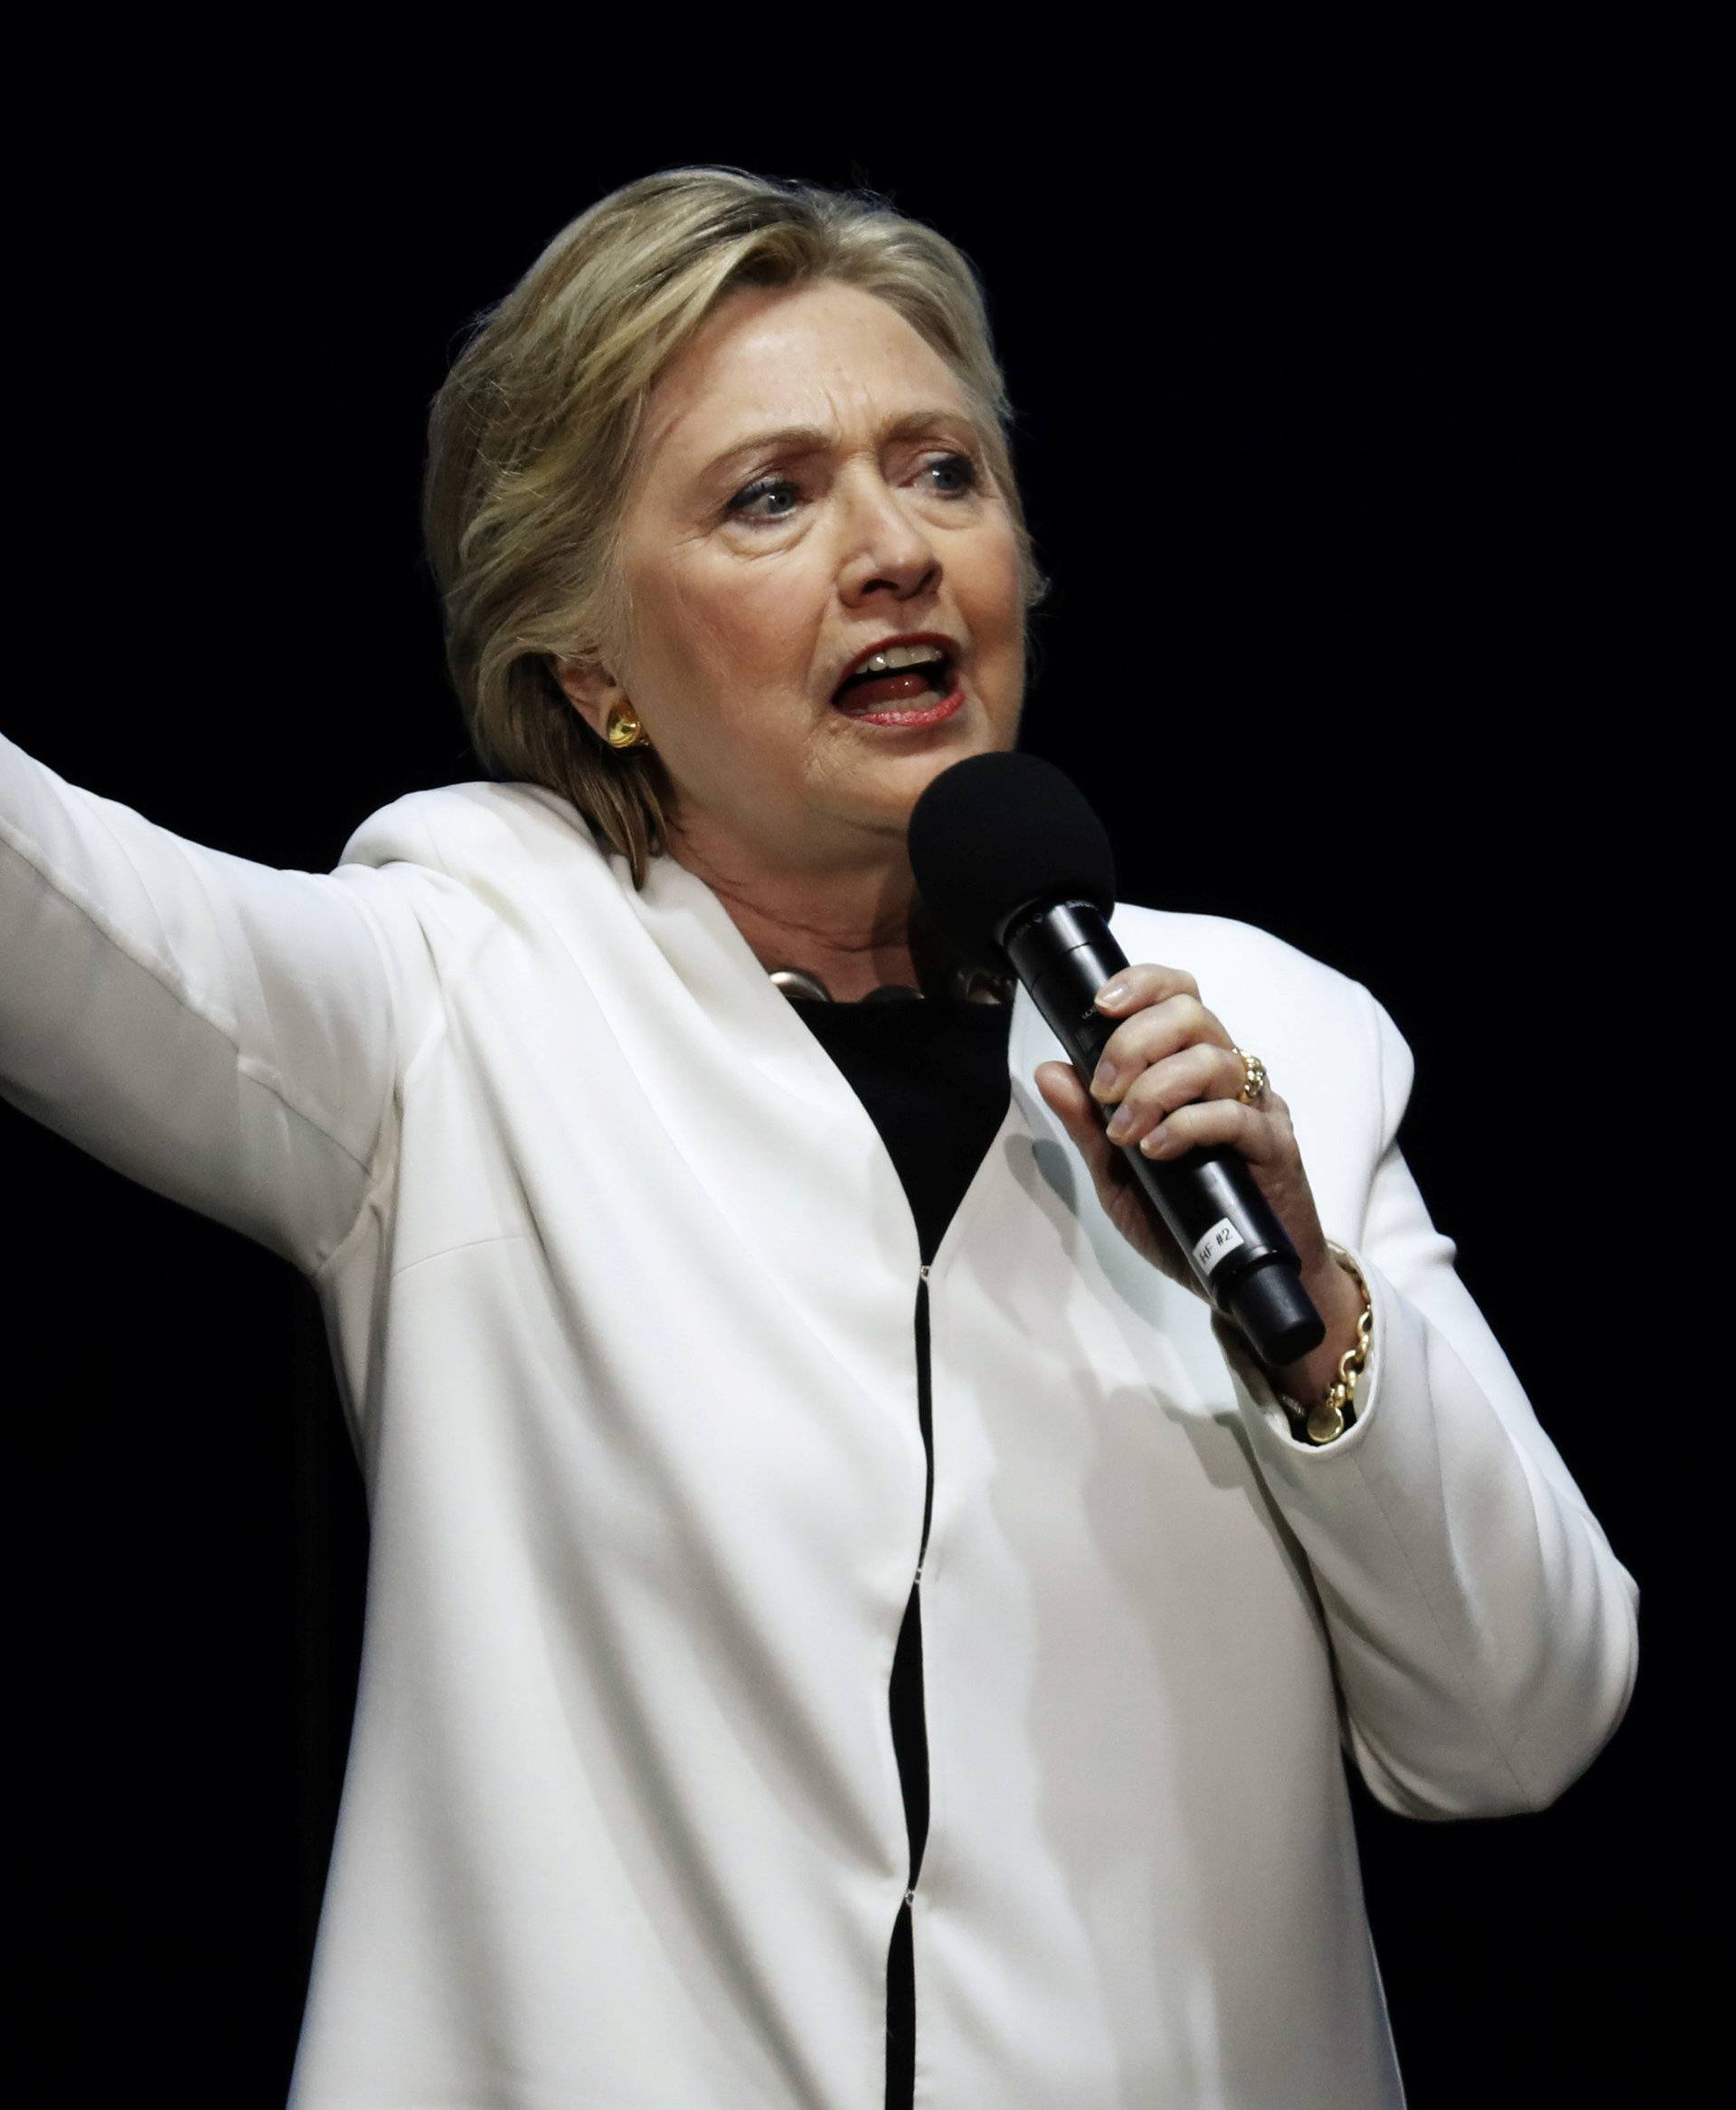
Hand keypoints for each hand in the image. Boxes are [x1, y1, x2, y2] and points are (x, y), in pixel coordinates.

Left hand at [1032, 963, 1340, 1330]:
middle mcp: (1227, 1075)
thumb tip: (1049, 1070)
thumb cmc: (1181, 1220)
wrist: (1232, 1281)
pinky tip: (1157, 1148)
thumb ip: (1087, 1123)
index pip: (1177, 996)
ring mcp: (1256, 1108)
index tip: (1099, 1007)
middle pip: (1191, 1013)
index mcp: (1190, 1067)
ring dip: (1156, 1088)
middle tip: (1105, 1089)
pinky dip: (1188, 1125)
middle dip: (1135, 1041)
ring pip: (1212, 1059)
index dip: (1142, 985)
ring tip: (1127, 1132)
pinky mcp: (1275, 1146)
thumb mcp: (1118, 1173)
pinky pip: (1235, 1115)